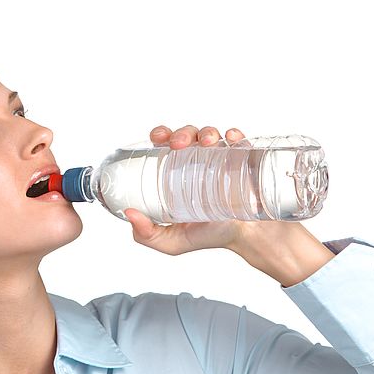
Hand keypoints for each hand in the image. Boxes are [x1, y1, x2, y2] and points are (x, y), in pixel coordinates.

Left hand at [123, 124, 250, 255]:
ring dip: (206, 132)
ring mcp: (222, 159)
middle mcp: (199, 162)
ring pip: (211, 134)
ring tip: (206, 143)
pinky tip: (231, 140)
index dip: (160, 135)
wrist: (244, 239)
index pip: (165, 145)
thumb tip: (129, 214)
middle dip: (181, 133)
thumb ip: (146, 234)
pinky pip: (240, 141)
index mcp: (178, 173)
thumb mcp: (171, 241)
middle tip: (179, 145)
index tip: (157, 139)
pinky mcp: (244, 160)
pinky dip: (234, 136)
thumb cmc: (209, 236)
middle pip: (187, 136)